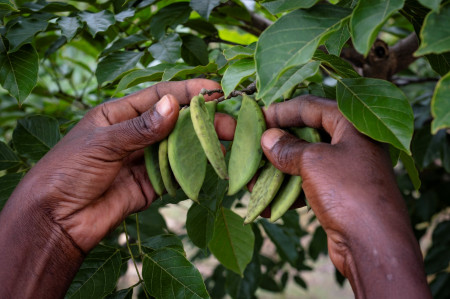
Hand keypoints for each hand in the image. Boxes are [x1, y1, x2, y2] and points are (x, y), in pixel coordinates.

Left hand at [0, 79, 232, 297]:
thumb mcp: (102, 143)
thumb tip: (173, 106)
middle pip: (176, 122)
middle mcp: (136, 134)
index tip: (215, 89)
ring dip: (203, 144)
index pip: (159, 96)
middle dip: (203, 120)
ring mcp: (145, 159)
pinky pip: (177, 174)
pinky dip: (194, 169)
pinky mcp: (152, 184)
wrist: (58, 219)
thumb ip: (140, 128)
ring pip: (180, 147)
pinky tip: (213, 164)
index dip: (187, 91)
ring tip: (230, 141)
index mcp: (120, 114)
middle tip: (231, 122)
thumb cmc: (68, 171)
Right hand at [261, 95, 430, 298]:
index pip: (311, 107)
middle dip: (278, 142)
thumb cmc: (348, 192)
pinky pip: (308, 183)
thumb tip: (268, 138)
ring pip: (305, 161)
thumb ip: (287, 147)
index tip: (258, 117)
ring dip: (279, 168)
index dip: (282, 110)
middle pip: (307, 134)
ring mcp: (345, 170)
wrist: (373, 246)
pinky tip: (268, 200)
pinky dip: (289, 189)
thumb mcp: (313, 161)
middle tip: (253, 145)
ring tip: (254, 175)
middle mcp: (351, 144)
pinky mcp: (338, 193)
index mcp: (353, 125)